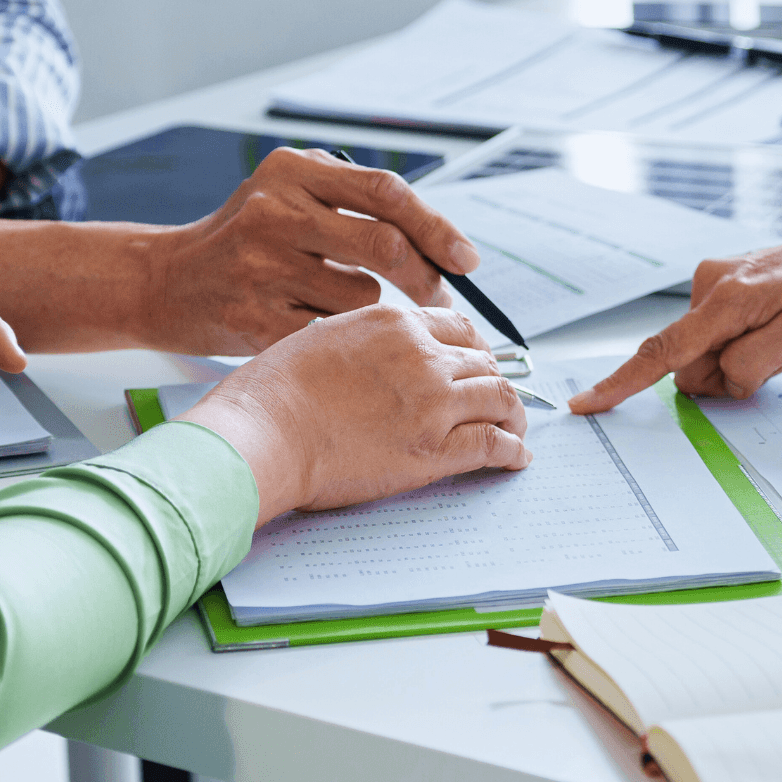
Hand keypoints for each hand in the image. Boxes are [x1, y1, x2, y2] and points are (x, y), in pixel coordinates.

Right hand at [139, 147, 481, 354]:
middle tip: (440, 298)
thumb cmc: (246, 241)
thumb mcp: (291, 196)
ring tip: (330, 302)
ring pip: (362, 297)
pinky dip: (335, 336)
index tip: (465, 259)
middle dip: (424, 277)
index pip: (385, 192)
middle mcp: (275, 212)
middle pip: (384, 245)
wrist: (166, 281)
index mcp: (291, 171)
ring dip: (366, 308)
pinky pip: (331, 334)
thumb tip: (443, 242)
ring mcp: (262, 267)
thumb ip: (356, 202)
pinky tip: (308, 326)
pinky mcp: (254, 318)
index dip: (435, 228)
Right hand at [178, 304, 530, 523]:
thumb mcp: (323, 338)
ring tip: (516, 429)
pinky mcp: (434, 450)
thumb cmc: (274, 392)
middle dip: (496, 381)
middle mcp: (421, 356)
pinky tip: (517, 458)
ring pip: (498, 398)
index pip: (456, 326)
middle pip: (483, 361)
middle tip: (500, 400)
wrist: (264, 432)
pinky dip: (513, 451)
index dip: (475, 347)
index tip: (479, 363)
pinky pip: (493, 444)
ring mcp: (432, 402)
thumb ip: (365, 343)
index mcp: (393, 324)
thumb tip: (380, 361)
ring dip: (514, 414)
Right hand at [568, 226, 781, 413]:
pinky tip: (773, 332)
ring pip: (702, 356)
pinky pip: (715, 340)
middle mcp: (709, 287)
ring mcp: (713, 286)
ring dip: (738, 363)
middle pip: (688, 364)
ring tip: (780, 343)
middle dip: (725, 378)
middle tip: (777, 362)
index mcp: (726, 300)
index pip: (663, 351)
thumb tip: (720, 376)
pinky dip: (741, 348)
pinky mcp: (722, 292)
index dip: (623, 383)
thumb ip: (757, 360)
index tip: (587, 404)